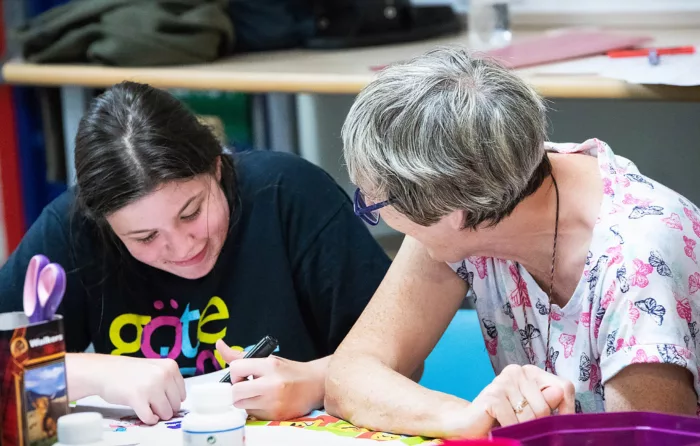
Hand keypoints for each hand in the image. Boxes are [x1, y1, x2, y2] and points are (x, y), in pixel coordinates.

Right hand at [94, 355, 185, 424]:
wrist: (105, 371)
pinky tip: (143, 412)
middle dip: (165, 409)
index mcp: (170, 366)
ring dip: (157, 415)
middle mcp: (163, 375)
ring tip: (147, 407)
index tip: (162, 399)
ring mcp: (151, 386)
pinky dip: (149, 420)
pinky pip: (150, 418)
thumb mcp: (155, 368)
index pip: (182, 394)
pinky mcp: (137, 398)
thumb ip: (168, 381)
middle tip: (153, 404)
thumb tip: (179, 404)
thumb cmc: (130, 372)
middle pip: (175, 405)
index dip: (172, 400)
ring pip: (165, 413)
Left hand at [216, 340, 324, 419]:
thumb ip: (240, 356)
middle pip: (235, 392)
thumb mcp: (268, 359)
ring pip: (241, 405)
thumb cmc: (288, 371)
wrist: (315, 385)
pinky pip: (252, 415)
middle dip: (236, 389)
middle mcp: (272, 384)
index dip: (236, 372)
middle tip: (246, 386)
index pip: (236, 368)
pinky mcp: (276, 415)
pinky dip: (255, 409)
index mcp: (270, 365)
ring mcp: (274, 402)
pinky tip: (266, 402)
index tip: (243, 373)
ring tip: (257, 394)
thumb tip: (218, 344)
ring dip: (245, 400)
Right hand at [455, 365, 575, 437]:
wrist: (469, 424)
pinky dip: (510, 430)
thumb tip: (559, 393)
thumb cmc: (503, 418)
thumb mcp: (530, 411)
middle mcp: (517, 371)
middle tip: (523, 426)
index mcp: (531, 373)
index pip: (564, 387)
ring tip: (510, 426)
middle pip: (546, 406)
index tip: (560, 426)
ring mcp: (503, 381)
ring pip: (531, 416)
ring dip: (522, 429)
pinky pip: (514, 421)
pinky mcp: (492, 395)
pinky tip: (500, 427)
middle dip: (538, 424)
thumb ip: (546, 402)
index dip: (568, 410)